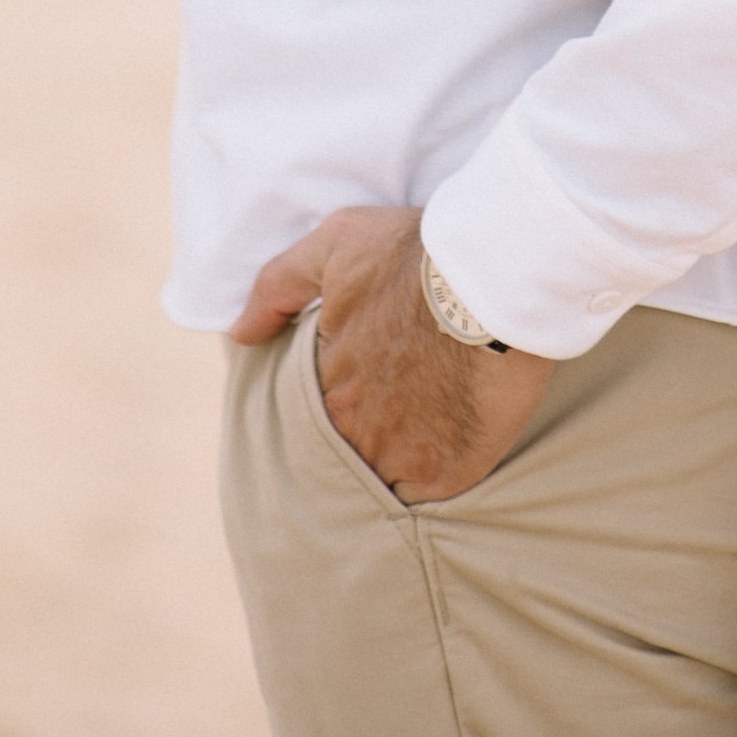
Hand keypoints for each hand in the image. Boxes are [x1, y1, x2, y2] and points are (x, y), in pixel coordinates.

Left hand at [229, 204, 553, 501]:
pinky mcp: (447, 473)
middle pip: (352, 448)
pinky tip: (455, 441)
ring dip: (402, 456)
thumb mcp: (339, 244)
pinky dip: (439, 472)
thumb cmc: (416, 255)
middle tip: (405, 403)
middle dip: (371, 430)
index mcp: (325, 384)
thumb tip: (240, 333)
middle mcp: (354, 429)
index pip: (318, 413)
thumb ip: (280, 284)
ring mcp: (399, 457)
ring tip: (431, 425)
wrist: (495, 274)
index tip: (374, 376)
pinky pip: (430, 493)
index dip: (348, 394)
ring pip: (387, 475)